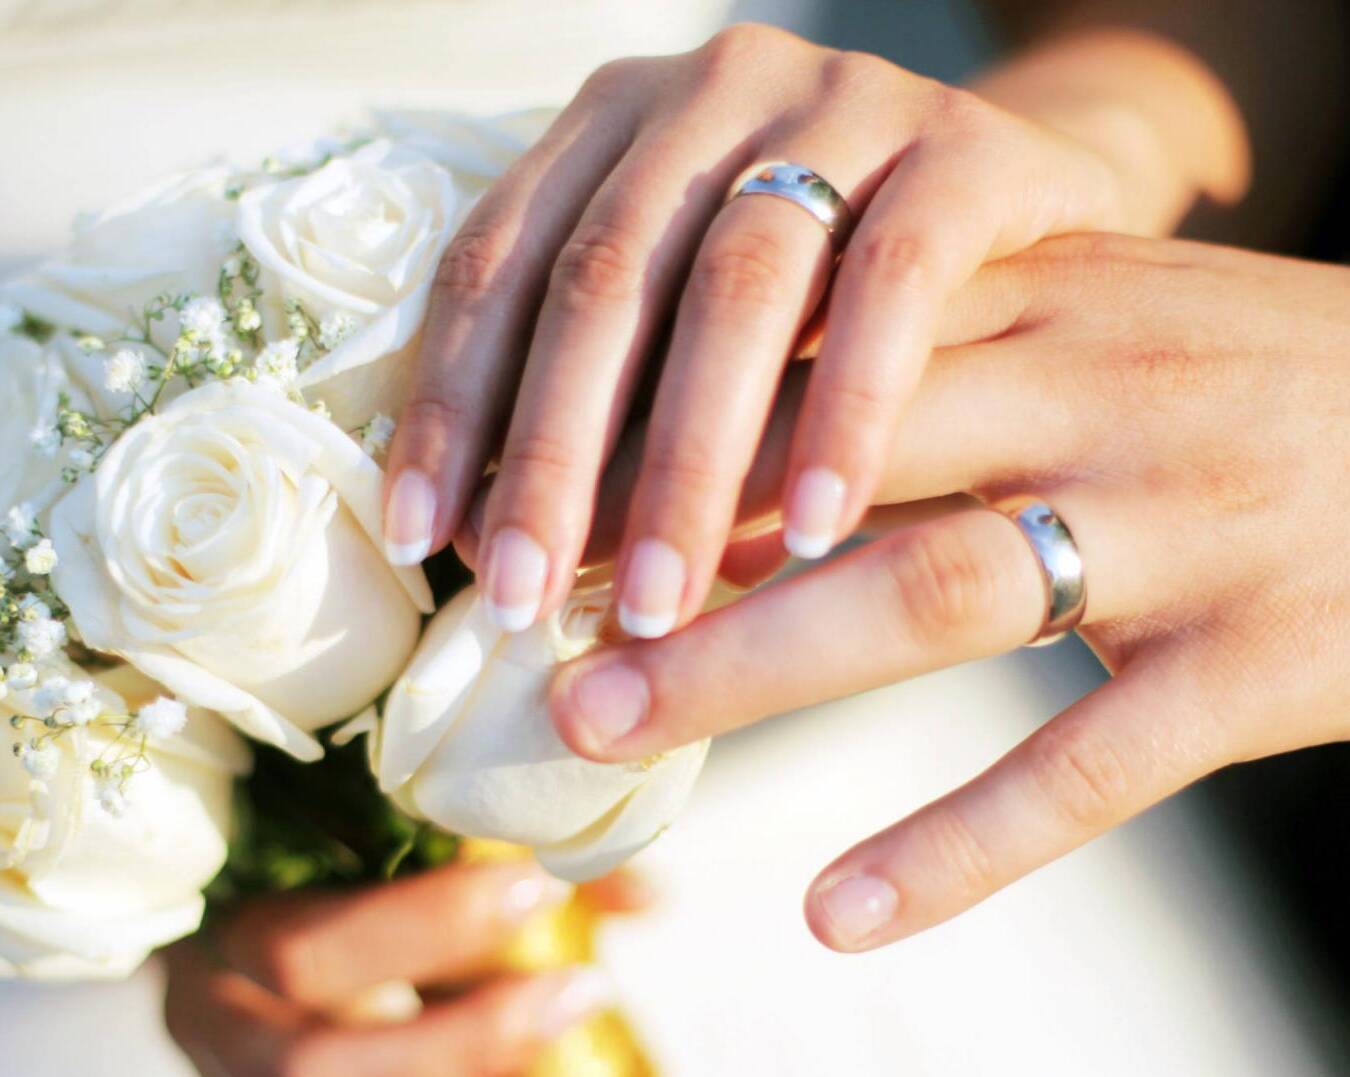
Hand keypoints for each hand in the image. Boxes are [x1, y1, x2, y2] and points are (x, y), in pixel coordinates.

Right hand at [164, 861, 643, 1076]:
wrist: (245, 964)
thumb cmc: (330, 896)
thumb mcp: (387, 862)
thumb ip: (508, 867)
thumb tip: (647, 892)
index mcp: (233, 951)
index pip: (304, 954)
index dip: (422, 929)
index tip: (538, 887)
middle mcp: (233, 1057)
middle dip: (464, 1044)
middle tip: (584, 992)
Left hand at [385, 23, 1239, 637]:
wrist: (1032, 211)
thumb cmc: (832, 304)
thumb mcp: (704, 341)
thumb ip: (622, 415)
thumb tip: (519, 569)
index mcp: (620, 128)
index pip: (497, 266)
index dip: (452, 408)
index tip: (423, 543)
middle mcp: (715, 93)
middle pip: (603, 281)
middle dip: (554, 459)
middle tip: (521, 602)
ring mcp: (844, 103)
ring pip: (737, 287)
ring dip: (689, 462)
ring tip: (654, 603)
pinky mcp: (968, 148)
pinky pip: (893, 284)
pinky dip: (846, 414)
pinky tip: (815, 537)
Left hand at [547, 233, 1349, 950]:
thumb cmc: (1254, 389)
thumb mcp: (1097, 330)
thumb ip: (938, 365)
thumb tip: (748, 444)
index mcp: (1049, 304)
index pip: (815, 350)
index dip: (662, 429)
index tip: (536, 500)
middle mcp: (1102, 398)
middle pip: (839, 467)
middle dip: (664, 549)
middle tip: (523, 629)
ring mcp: (1186, 531)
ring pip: (932, 593)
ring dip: (755, 671)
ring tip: (611, 730)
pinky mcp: (1265, 666)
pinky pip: (1085, 767)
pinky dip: (954, 847)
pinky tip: (836, 913)